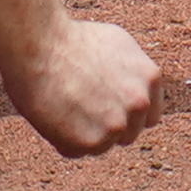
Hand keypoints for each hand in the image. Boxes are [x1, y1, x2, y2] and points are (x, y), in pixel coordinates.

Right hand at [0, 16, 164, 155]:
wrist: (40, 45)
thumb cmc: (71, 39)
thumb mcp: (118, 44)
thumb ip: (133, 73)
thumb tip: (135, 88)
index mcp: (150, 78)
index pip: (147, 115)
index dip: (125, 112)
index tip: (106, 106)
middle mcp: (139, 103)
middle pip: (126, 133)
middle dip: (106, 125)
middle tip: (79, 104)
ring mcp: (116, 125)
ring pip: (101, 145)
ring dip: (83, 134)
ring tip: (63, 105)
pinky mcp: (91, 141)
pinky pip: (75, 150)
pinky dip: (61, 139)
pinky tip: (52, 114)